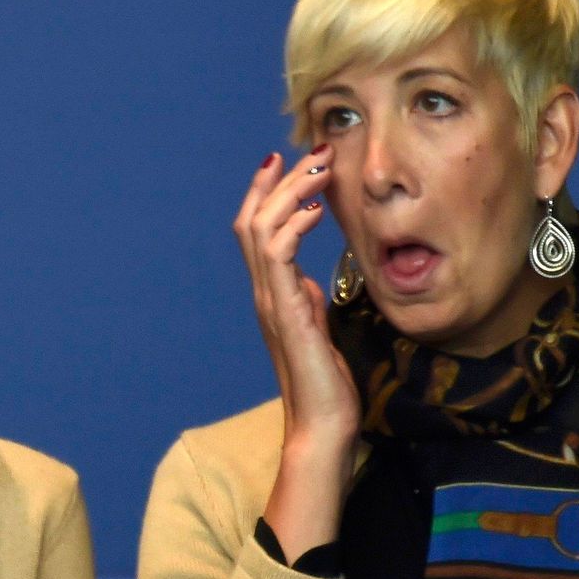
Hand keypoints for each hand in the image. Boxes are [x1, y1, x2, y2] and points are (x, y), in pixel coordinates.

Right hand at [233, 147, 360, 559]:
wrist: (322, 429)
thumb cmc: (326, 388)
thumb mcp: (320, 333)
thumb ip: (309, 304)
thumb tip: (310, 281)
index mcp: (274, 296)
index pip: (259, 231)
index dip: (272, 192)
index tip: (298, 161)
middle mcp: (265, 294)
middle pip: (252, 219)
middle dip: (281, 179)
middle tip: (315, 149)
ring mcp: (272, 303)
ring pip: (260, 228)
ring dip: (289, 191)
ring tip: (320, 166)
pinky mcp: (287, 313)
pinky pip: (277, 255)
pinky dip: (293, 224)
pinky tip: (317, 210)